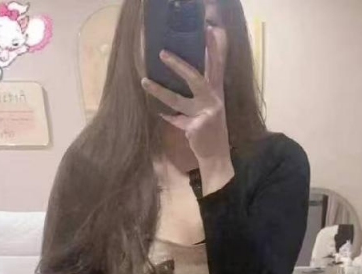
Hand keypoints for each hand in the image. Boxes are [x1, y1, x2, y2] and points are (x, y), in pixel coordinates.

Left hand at [141, 25, 230, 164]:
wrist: (216, 155)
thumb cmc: (211, 130)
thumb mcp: (209, 109)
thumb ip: (198, 95)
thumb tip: (178, 77)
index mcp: (217, 93)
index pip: (217, 66)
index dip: (214, 49)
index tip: (209, 31)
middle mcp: (213, 100)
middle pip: (195, 78)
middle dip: (178, 65)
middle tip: (162, 53)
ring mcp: (205, 113)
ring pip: (177, 99)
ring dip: (159, 90)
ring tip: (144, 81)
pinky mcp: (196, 127)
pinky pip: (174, 119)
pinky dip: (167, 116)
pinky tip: (159, 113)